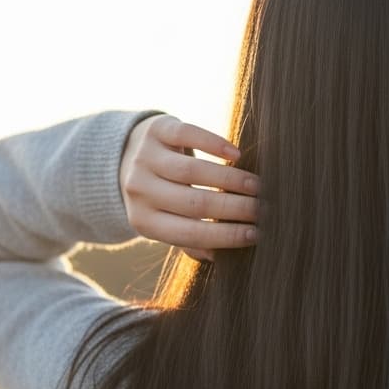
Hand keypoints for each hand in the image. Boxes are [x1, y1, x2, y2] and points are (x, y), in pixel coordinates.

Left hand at [120, 113, 260, 262]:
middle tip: (263, 209)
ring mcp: (145, 158)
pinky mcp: (157, 131)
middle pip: (196, 203)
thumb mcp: (167, 224)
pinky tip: (236, 155)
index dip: (226, 235)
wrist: (125, 154)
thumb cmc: (160, 197)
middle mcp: (140, 191)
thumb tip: (222, 258)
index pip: (191, 233)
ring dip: (231, 179)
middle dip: (236, 208)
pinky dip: (214, 144)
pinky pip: (188, 136)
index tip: (257, 234)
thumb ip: (191, 241)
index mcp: (144, 222)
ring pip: (194, 171)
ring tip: (256, 186)